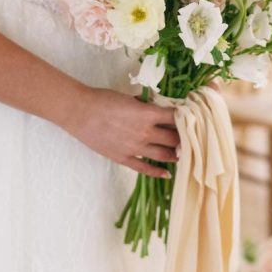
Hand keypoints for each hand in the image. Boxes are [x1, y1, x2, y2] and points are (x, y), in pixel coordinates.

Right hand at [66, 87, 180, 178]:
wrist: (81, 112)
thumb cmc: (103, 100)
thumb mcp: (129, 98)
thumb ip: (145, 105)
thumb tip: (156, 107)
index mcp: (149, 114)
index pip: (176, 118)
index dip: (186, 119)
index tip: (191, 120)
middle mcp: (146, 132)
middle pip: (175, 138)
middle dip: (184, 138)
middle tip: (190, 139)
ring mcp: (136, 147)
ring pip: (164, 155)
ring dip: (175, 155)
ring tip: (182, 155)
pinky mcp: (124, 158)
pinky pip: (145, 168)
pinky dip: (158, 172)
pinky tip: (167, 174)